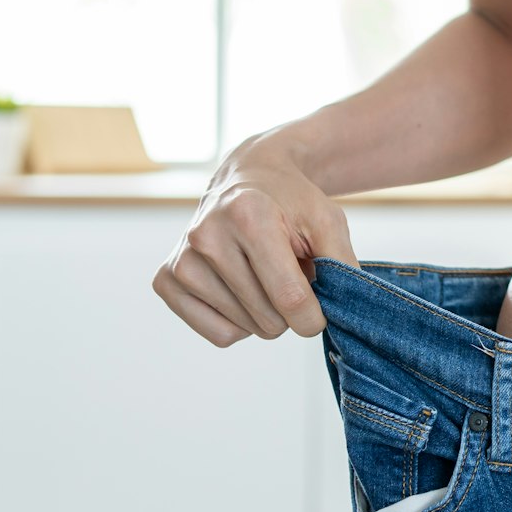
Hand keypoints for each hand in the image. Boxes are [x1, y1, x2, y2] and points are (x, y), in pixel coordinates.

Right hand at [154, 132, 359, 344]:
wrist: (249, 176)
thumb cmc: (292, 202)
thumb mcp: (328, 222)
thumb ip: (342, 267)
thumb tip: (344, 314)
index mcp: (249, 215)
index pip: (290, 297)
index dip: (315, 317)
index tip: (321, 310)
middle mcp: (207, 236)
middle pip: (268, 319)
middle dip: (290, 311)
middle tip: (288, 275)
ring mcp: (182, 259)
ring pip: (245, 329)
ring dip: (265, 313)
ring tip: (263, 274)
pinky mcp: (167, 280)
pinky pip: (219, 334)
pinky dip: (240, 322)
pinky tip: (241, 288)